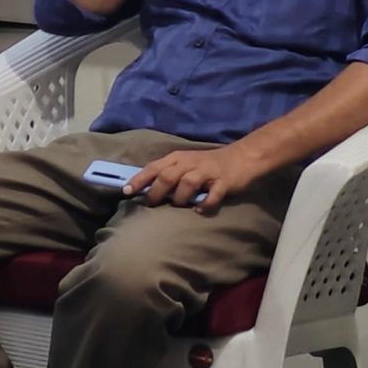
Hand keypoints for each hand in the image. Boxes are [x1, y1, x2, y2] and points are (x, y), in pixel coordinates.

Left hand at [126, 140, 268, 212]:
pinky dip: (205, 204)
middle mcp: (190, 163)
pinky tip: (201, 209)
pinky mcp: (223, 182)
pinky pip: (213, 195)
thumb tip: (145, 190)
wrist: (241, 158)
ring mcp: (207, 172)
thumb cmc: (207, 163)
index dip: (139, 179)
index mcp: (178, 158)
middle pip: (167, 176)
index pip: (154, 167)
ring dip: (180, 198)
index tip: (126, 191)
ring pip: (187, 184)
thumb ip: (167, 173)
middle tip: (151, 204)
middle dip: (156, 192)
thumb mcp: (185, 163)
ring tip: (179, 205)